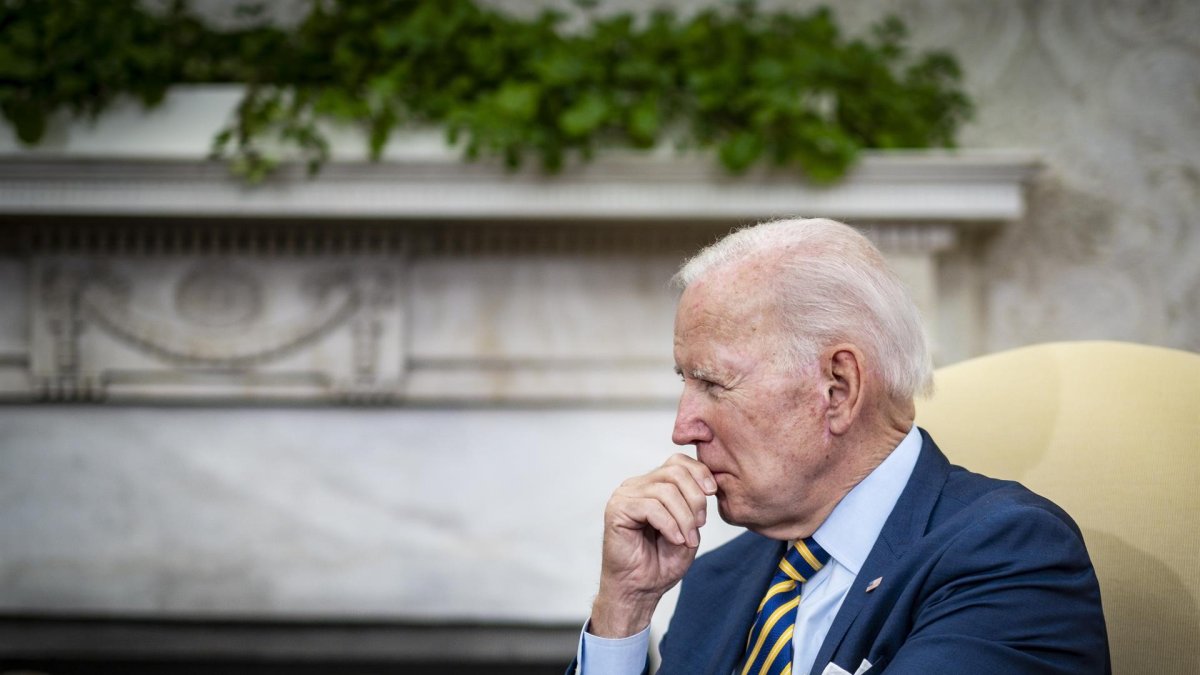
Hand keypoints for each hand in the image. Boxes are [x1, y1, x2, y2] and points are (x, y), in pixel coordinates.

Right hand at [589, 453, 716, 637]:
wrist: (640, 589)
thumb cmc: (661, 562)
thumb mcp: (688, 529)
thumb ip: (694, 505)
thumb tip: (706, 485)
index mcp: (652, 485)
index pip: (678, 462)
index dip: (700, 473)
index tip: (712, 493)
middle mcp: (636, 485)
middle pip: (674, 472)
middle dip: (695, 499)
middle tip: (698, 526)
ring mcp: (624, 496)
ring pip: (665, 491)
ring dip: (684, 518)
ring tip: (687, 539)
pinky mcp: (617, 509)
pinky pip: (651, 507)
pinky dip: (669, 525)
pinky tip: (675, 539)